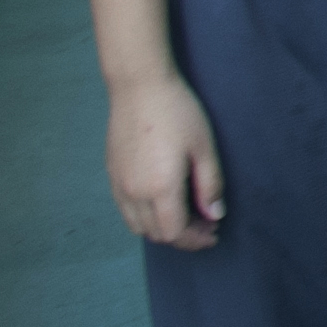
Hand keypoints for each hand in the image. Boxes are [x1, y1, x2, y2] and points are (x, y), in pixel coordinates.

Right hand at [105, 73, 224, 249]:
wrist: (140, 88)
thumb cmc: (177, 112)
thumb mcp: (204, 147)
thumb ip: (210, 185)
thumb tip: (215, 214)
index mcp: (159, 188)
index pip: (174, 232)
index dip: (195, 239)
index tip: (214, 231)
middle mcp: (134, 193)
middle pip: (156, 234)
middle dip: (183, 235)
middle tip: (206, 224)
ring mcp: (119, 186)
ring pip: (138, 226)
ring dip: (162, 228)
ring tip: (186, 215)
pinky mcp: (112, 176)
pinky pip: (126, 210)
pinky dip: (145, 217)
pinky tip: (163, 202)